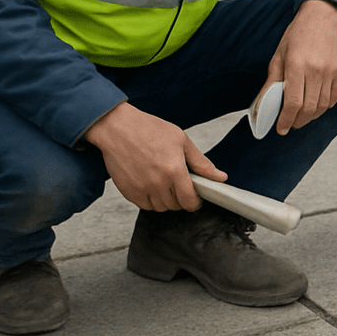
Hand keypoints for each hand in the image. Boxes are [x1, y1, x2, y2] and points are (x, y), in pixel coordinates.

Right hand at [84, 102, 225, 211]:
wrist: (117, 128)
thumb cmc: (148, 130)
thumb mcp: (182, 141)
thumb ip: (201, 163)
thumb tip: (220, 177)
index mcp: (174, 169)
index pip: (190, 201)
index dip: (196, 202)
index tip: (197, 198)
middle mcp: (157, 183)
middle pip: (176, 206)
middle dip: (182, 198)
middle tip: (180, 184)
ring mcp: (141, 189)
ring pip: (161, 207)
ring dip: (166, 200)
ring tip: (166, 182)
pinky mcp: (128, 191)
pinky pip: (145, 206)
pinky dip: (151, 200)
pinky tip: (152, 185)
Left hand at [263, 0, 336, 135]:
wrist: (322, 18)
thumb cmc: (297, 35)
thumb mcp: (279, 56)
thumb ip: (272, 82)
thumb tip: (263, 105)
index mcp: (296, 65)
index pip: (293, 102)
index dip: (286, 119)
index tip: (281, 128)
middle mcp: (316, 70)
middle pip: (308, 108)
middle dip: (298, 121)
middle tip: (290, 125)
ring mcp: (330, 72)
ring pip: (322, 106)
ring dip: (311, 116)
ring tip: (301, 117)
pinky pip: (334, 98)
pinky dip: (324, 107)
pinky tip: (315, 106)